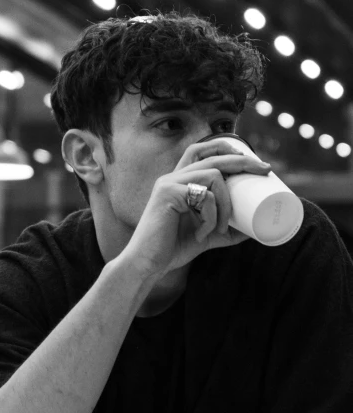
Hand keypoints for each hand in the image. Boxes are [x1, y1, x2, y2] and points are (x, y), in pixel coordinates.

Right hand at [121, 137, 270, 279]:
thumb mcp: (206, 236)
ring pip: (213, 176)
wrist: (147, 264)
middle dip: (242, 160)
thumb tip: (254, 231)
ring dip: (226, 203)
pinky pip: (203, 197)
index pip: (202, 150)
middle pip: (213, 156)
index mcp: (180, 181)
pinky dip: (211, 217)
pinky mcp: (167, 194)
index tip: (253, 161)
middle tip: (265, 170)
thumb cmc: (172, 249)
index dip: (228, 148)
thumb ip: (225, 231)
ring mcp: (169, 184)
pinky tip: (202, 233)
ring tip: (221, 229)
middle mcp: (173, 177)